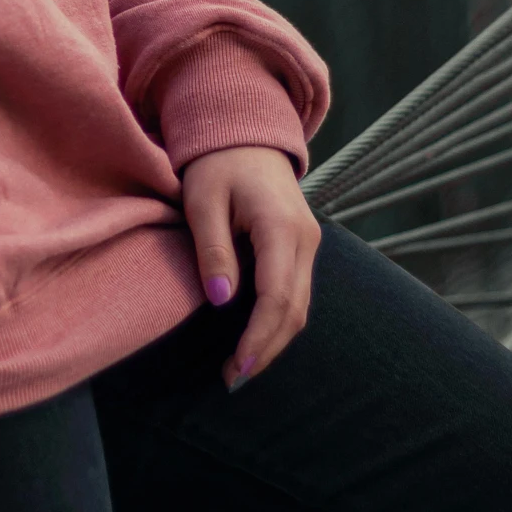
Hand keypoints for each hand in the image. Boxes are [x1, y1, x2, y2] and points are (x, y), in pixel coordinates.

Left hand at [181, 145, 320, 391]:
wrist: (245, 133)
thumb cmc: (216, 163)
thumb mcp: (202, 199)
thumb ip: (212, 248)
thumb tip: (222, 301)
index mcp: (280, 225)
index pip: (278, 295)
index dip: (259, 337)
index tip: (235, 366)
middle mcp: (305, 238)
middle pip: (295, 309)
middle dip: (266, 349)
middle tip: (232, 379)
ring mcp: (309, 243)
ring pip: (301, 305)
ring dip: (274, 340)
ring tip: (240, 368)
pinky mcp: (303, 246)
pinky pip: (297, 292)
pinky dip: (279, 321)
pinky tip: (254, 338)